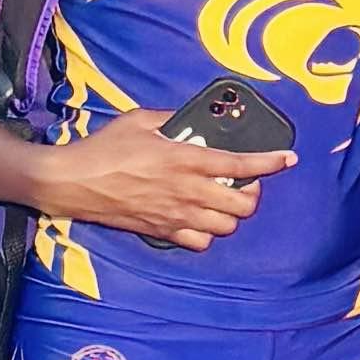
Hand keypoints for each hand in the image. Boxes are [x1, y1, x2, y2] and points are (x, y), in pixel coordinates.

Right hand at [44, 106, 291, 248]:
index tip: (288, 159)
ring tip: (223, 202)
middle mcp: (187, 190)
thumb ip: (173, 117)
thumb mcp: (140, 120)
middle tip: (244, 184)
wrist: (71, 182)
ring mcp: (175, 215)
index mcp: (185, 159)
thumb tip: (192, 117)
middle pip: (243, 205)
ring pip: (226, 227)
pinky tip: (200, 220)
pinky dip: (206, 234)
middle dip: (252, 195)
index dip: (270, 163)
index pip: (240, 165)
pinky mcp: (162, 231)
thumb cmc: (104, 147)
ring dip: (231, 216)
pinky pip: (199, 242)